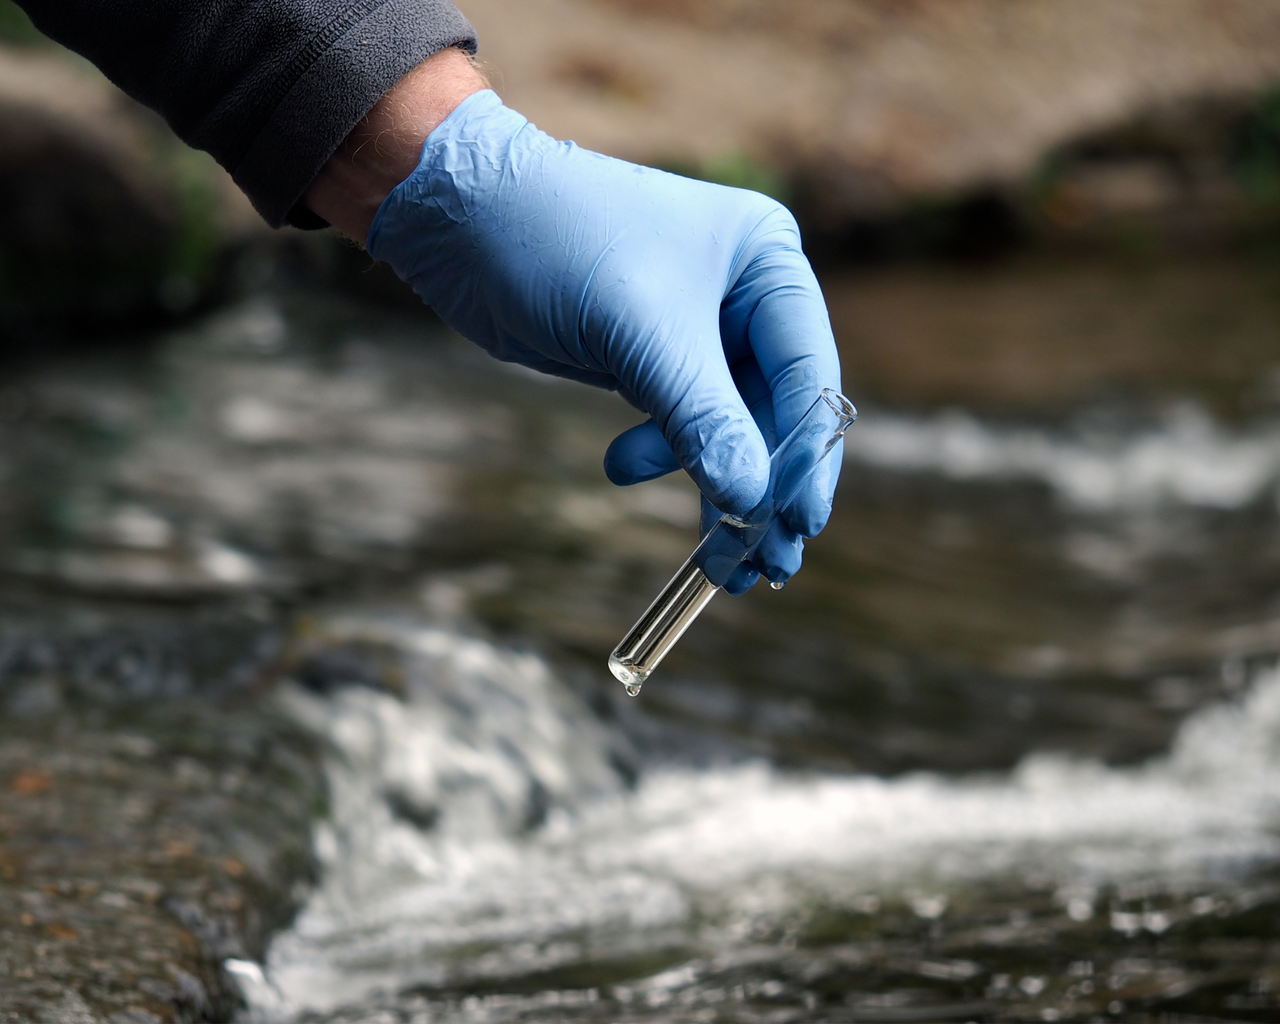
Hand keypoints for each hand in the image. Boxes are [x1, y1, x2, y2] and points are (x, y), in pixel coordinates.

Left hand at [365, 89, 841, 593]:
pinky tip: (624, 472)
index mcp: (767, 261)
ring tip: (713, 559)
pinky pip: (682, 426)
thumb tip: (752, 502)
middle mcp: (745, 295)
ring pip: (729, 429)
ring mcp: (699, 332)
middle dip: (764, 487)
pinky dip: (668, 461)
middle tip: (766, 565)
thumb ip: (703, 419)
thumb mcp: (640, 333)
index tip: (799, 522)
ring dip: (717, 488)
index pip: (808, 373)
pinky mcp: (653, 360)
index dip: (806, 453)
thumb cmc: (558, 243)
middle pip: (777, 412)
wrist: (459, 218)